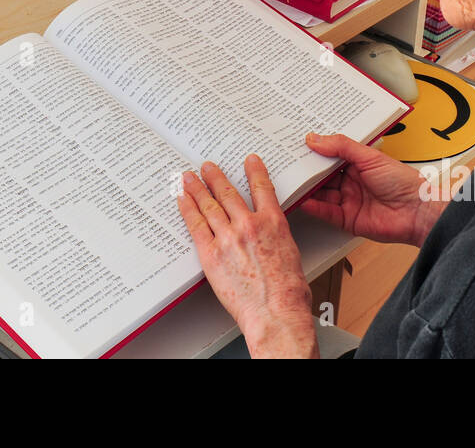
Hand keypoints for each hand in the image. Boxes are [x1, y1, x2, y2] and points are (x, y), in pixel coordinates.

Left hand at [177, 157, 318, 357]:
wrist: (275, 313)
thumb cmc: (288, 292)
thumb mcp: (291, 253)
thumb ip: (276, 237)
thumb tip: (268, 236)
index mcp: (274, 223)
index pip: (262, 187)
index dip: (254, 171)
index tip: (249, 161)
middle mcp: (249, 225)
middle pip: (228, 193)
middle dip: (215, 177)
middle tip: (207, 167)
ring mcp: (228, 238)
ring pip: (209, 205)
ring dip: (197, 188)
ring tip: (189, 179)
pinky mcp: (211, 254)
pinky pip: (195, 225)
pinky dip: (187, 210)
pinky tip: (182, 201)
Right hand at [299, 132, 443, 245]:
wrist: (418, 212)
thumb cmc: (403, 182)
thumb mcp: (369, 157)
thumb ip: (341, 147)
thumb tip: (315, 138)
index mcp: (358, 164)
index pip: (329, 157)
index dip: (314, 152)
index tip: (296, 146)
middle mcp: (351, 182)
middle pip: (322, 176)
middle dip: (306, 171)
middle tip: (286, 163)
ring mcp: (348, 201)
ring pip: (321, 194)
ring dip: (306, 189)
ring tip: (289, 181)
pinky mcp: (347, 219)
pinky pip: (325, 212)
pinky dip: (313, 207)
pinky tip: (303, 200)